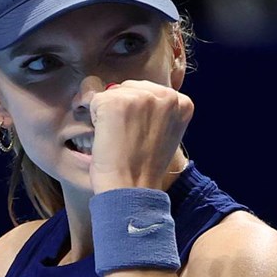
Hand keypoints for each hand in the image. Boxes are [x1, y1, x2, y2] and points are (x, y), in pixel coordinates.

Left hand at [85, 79, 192, 194]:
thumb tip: (131, 91)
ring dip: (109, 115)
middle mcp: (166, 95)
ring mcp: (141, 96)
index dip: (138, 115)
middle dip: (123, 110)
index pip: (148, 92)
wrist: (132, 189)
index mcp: (182, 103)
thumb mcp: (166, 133)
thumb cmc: (144, 168)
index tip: (142, 137)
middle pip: (129, 88)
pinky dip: (95, 120)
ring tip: (120, 139)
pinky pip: (94, 100)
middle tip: (129, 139)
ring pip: (112, 94)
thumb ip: (158, 111)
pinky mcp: (116, 101)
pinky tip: (108, 138)